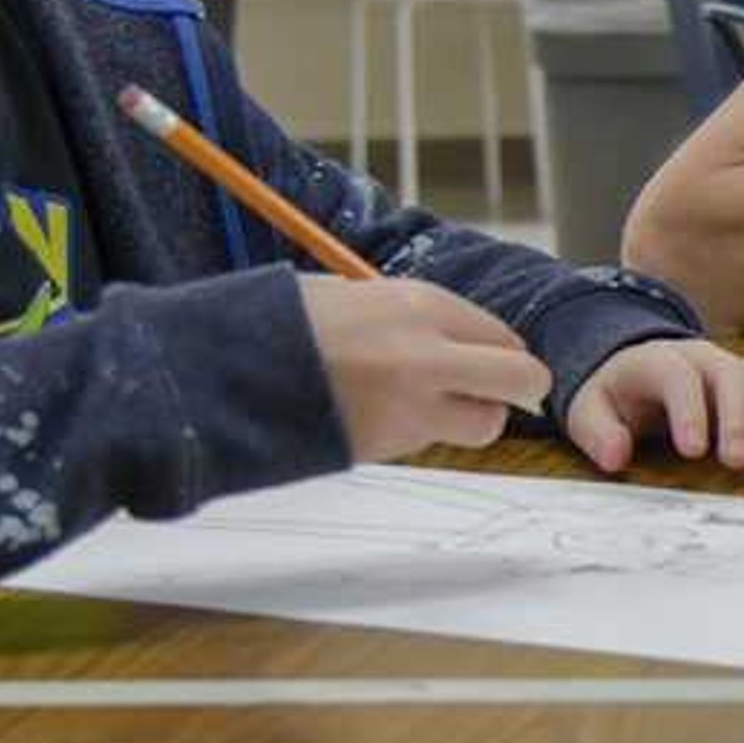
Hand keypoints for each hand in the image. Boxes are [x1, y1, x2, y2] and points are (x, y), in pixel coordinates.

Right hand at [299, 277, 554, 461]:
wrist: (220, 370)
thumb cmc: (279, 324)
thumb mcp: (355, 295)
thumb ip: (413, 316)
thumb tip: (457, 337)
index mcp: (419, 305)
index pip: (504, 335)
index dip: (500, 351)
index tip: (490, 359)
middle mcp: (427, 354)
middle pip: (523, 379)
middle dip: (517, 388)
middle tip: (500, 393)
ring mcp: (410, 405)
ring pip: (485, 424)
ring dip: (469, 418)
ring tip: (428, 405)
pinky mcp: (386, 446)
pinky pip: (429, 442)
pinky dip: (419, 433)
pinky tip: (379, 415)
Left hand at [565, 338, 743, 474]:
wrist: (632, 371)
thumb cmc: (614, 396)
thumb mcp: (588, 410)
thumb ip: (597, 432)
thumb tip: (615, 456)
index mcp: (659, 360)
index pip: (678, 375)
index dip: (690, 410)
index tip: (694, 452)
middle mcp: (704, 358)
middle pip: (733, 374)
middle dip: (740, 418)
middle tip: (739, 462)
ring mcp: (735, 370)